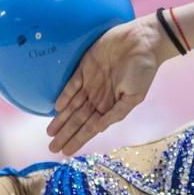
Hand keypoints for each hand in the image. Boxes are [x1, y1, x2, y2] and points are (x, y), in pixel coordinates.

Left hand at [46, 17, 162, 155]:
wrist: (142, 42)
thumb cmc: (143, 71)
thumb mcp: (134, 97)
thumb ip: (116, 114)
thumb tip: (98, 129)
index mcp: (110, 106)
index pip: (90, 127)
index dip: (78, 139)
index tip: (67, 152)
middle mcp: (98, 97)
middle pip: (77, 119)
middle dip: (65, 134)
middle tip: (52, 147)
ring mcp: (90, 83)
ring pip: (72, 106)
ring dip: (61, 119)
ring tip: (50, 133)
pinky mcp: (85, 68)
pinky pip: (71, 85)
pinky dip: (64, 96)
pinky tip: (56, 108)